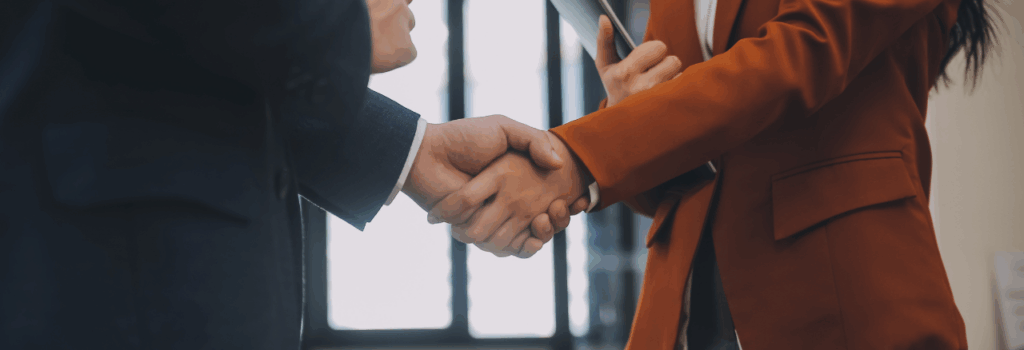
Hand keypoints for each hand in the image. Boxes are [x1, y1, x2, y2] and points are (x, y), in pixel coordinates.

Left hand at [426, 133, 591, 256]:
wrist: (428, 155)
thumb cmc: (464, 138)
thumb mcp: (503, 128)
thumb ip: (532, 140)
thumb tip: (558, 164)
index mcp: (513, 178)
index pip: (548, 197)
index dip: (563, 203)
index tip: (573, 200)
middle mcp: (504, 201)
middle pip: (541, 221)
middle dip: (556, 220)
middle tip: (560, 209)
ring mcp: (491, 217)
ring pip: (526, 236)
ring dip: (542, 233)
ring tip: (545, 218)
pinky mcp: (476, 231)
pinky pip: (506, 248)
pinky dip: (522, 247)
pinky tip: (533, 237)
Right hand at [595, 15, 681, 106]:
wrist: (619, 122)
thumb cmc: (614, 87)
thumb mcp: (605, 66)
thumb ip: (604, 40)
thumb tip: (604, 18)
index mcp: (625, 73)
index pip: (658, 47)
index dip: (654, 50)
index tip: (645, 59)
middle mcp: (641, 87)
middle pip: (673, 60)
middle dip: (664, 63)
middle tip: (652, 72)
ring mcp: (656, 100)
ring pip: (679, 74)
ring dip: (671, 76)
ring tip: (657, 84)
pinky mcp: (668, 107)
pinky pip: (683, 87)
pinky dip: (675, 88)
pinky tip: (663, 94)